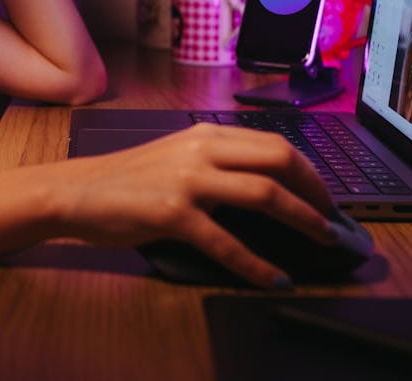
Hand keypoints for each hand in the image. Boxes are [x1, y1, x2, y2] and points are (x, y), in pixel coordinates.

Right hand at [61, 124, 336, 286]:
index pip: (275, 144)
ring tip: (321, 240)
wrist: (78, 191)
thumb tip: (265, 186)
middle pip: (280, 160)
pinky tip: (274, 278)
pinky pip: (227, 242)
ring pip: (265, 194)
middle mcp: (202, 150)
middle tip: (333, 219)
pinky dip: (257, 265)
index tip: (326, 195)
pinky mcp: (173, 213)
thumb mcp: (177, 156)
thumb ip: (216, 162)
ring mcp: (189, 180)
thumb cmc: (128, 180)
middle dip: (316, 190)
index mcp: (207, 134)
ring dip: (303, 219)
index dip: (310, 171)